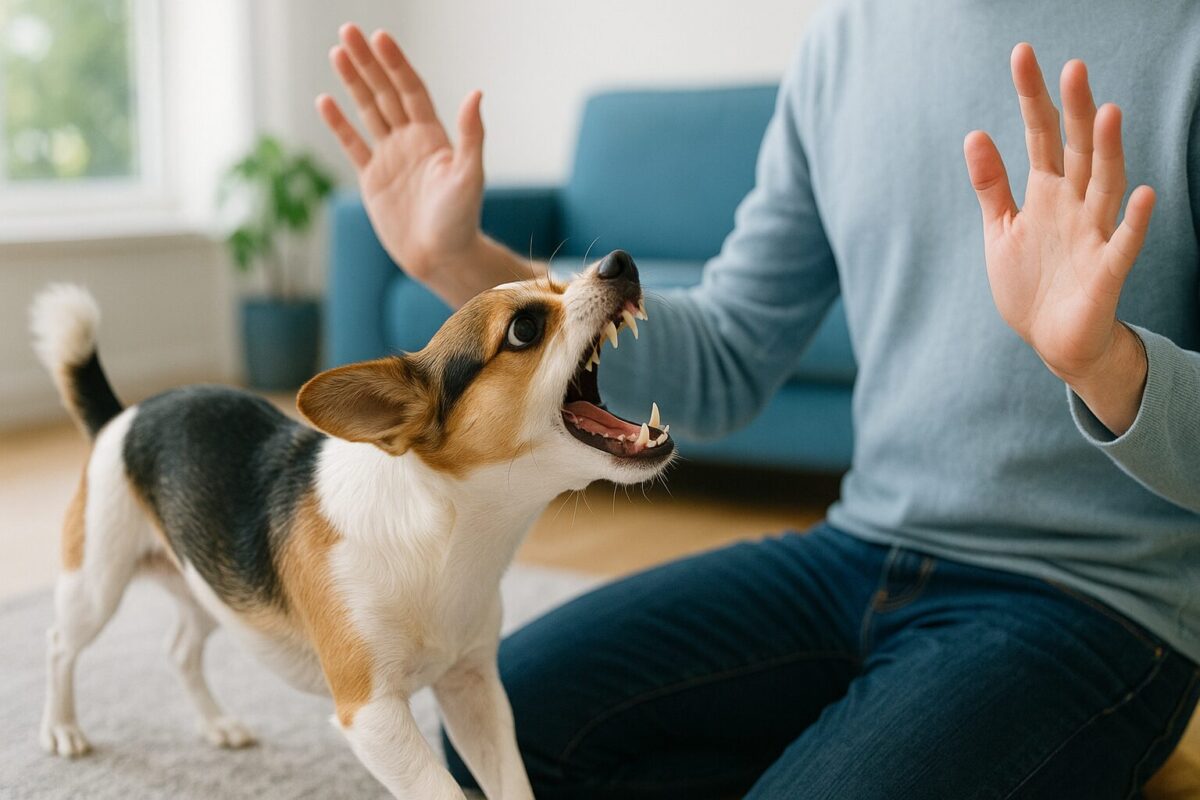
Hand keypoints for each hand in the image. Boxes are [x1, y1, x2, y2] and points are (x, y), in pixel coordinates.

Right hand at [318, 25, 485, 287]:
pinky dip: (339, 123)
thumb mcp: (470, 176)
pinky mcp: (373, 178)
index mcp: (434, 136)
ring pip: (368, 111)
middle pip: (385, 92)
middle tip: (347, 30)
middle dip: (368, 62)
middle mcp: (411, 141)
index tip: (380, 37)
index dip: (395, 64)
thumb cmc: (461, 220)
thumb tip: (476, 94)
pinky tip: (325, 100)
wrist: (441, 258)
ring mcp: (390, 157)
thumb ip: (472, 135)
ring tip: (337, 51)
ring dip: (353, 82)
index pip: (411, 89)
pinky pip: (352, 144)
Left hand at [964, 43, 1153, 433]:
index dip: (1031, 97)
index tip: (1022, 54)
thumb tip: (974, 133)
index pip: (1040, 135)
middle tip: (1073, 67)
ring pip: (1105, 185)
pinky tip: (1145, 195)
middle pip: (1075, 150)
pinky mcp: (1107, 271)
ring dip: (1107, 152)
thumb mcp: (1000, 230)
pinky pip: (1124, 243)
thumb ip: (991, 185)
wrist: (1052, 341)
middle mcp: (1074, 205)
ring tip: (1107, 113)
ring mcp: (1093, 235)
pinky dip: (1135, 221)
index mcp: (1046, 193)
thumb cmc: (1028, 282)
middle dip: (1074, 111)